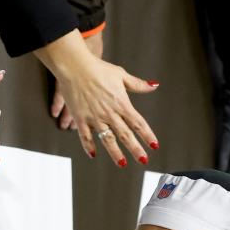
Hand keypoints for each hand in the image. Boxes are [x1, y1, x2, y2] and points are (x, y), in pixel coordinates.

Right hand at [37, 31, 158, 165]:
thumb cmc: (98, 68)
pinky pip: (85, 136)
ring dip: (116, 153)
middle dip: (136, 149)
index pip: (138, 123)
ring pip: (107, 139)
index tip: (154, 145)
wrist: (75, 66)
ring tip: (123, 164)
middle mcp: (110, 113)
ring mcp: (94, 117)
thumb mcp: (121, 74)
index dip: (147, 135)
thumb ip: (138, 84)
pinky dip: (89, 146)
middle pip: (125, 135)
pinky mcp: (80, 118)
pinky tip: (93, 154)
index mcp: (121, 103)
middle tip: (144, 160)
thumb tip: (154, 85)